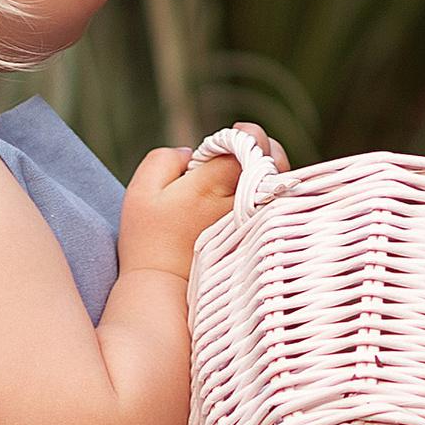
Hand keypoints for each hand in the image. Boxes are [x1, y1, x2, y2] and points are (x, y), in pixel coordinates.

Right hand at [115, 129, 282, 280]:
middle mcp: (243, 201)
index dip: (247, 134)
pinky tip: (248, 203)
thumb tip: (193, 153)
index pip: (252, 142)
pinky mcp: (260, 240)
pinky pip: (277, 207)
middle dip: (263, 150)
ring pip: (281, 184)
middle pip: (276, 159)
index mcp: (215, 184)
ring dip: (268, 173)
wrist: (164, 290)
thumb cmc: (149, 240)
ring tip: (243, 180)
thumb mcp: (142, 190)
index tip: (234, 136)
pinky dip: (269, 197)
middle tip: (241, 156)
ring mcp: (256, 222)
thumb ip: (167, 159)